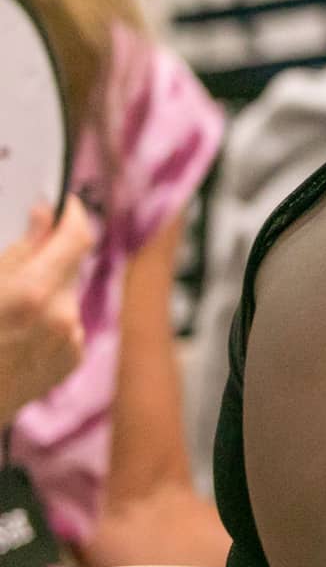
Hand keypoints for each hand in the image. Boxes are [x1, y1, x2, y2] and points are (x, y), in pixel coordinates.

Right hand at [0, 198, 92, 420]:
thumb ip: (15, 252)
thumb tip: (43, 219)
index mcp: (33, 294)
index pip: (77, 238)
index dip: (72, 215)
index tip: (64, 204)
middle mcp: (61, 318)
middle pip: (69, 267)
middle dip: (47, 256)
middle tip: (19, 255)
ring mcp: (69, 343)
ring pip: (64, 296)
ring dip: (44, 290)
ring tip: (6, 306)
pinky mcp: (69, 362)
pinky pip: (65, 324)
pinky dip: (46, 318)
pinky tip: (14, 332)